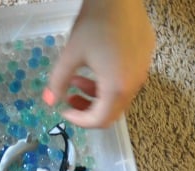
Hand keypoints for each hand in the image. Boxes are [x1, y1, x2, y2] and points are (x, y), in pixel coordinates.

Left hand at [43, 0, 154, 127]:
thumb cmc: (93, 24)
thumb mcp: (70, 55)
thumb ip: (58, 82)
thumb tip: (49, 101)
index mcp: (117, 87)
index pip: (99, 120)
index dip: (79, 120)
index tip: (64, 110)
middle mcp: (135, 83)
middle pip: (111, 113)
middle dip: (87, 110)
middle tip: (69, 98)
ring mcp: (143, 70)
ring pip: (119, 97)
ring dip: (96, 95)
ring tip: (77, 79)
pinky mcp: (145, 57)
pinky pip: (127, 81)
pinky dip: (109, 83)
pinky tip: (95, 66)